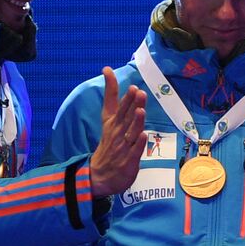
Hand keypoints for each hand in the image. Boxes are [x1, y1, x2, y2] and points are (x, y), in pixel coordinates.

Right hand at [88, 66, 147, 197]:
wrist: (100, 174)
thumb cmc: (110, 143)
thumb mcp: (108, 119)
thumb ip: (111, 96)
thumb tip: (108, 71)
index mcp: (112, 123)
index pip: (116, 107)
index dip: (123, 97)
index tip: (130, 86)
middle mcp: (118, 133)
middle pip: (125, 117)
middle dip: (131, 105)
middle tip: (137, 92)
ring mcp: (123, 147)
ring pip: (131, 132)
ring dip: (136, 122)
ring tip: (140, 110)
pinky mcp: (129, 160)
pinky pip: (134, 151)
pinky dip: (138, 144)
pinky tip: (143, 136)